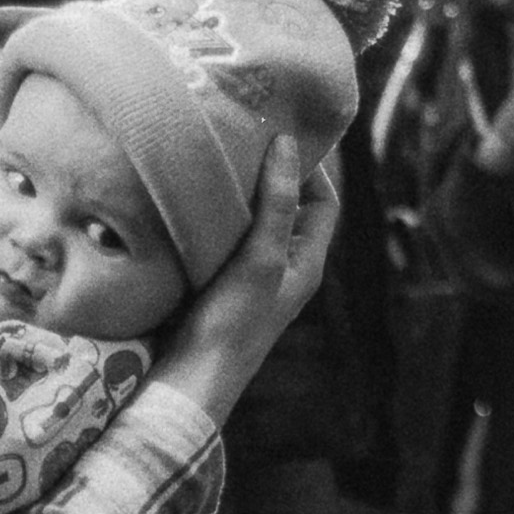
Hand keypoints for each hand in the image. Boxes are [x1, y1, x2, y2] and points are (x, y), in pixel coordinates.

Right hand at [152, 136, 339, 422]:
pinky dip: (212, 214)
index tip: (283, 136)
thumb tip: (288, 144)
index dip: (311, 168)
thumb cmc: (233, 323)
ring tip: (216, 161)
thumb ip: (277, 202)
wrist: (190, 377)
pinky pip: (222, 237)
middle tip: (245, 139)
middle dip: (269, 174)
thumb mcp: (262, 258)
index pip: (323, 203)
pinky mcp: (215, 280)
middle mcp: (281, 266)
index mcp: (306, 263)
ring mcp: (247, 275)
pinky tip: (191, 198)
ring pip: (252, 221)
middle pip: (286, 208)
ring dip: (238, 193)